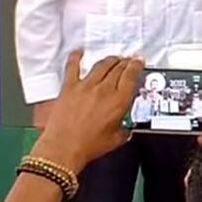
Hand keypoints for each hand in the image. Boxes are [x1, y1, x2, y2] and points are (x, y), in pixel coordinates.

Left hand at [30, 51, 142, 172]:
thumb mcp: (116, 139)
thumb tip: (126, 130)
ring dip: (109, 60)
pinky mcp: (69, 87)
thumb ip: (124, 131)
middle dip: (125, 62)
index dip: (136, 65)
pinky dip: (76, 57)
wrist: (64, 148)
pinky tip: (79, 52)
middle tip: (127, 61)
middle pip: (118, 68)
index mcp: (118, 101)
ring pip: (101, 65)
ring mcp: (86, 86)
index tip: (138, 62)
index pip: (131, 75)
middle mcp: (104, 90)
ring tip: (113, 59)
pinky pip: (73, 67)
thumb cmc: (88, 145)